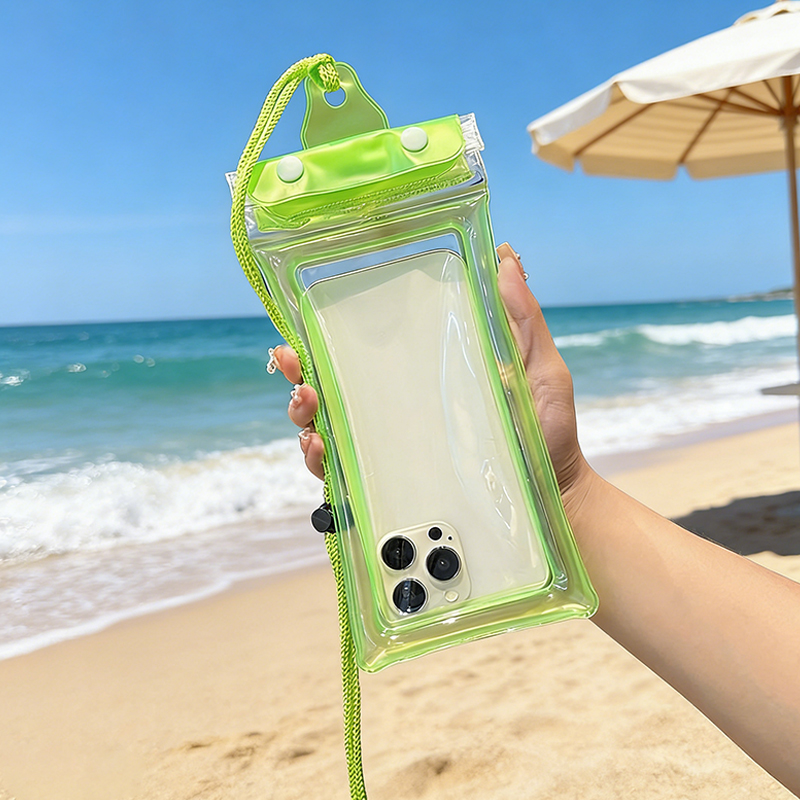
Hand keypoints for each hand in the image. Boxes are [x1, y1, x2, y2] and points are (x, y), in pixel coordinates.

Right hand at [273, 243, 592, 506]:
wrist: (555, 492)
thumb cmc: (547, 430)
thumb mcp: (539, 368)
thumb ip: (522, 319)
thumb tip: (507, 257)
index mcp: (425, 377)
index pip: (368, 354)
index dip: (330, 337)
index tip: (306, 326)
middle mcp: (402, 411)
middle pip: (336, 388)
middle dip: (301, 374)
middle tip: (294, 365)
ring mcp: (396, 449)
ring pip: (330, 428)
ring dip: (305, 413)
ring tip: (308, 406)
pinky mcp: (398, 486)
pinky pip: (346, 475)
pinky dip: (322, 461)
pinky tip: (322, 447)